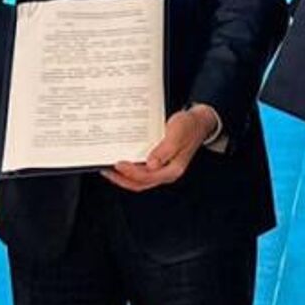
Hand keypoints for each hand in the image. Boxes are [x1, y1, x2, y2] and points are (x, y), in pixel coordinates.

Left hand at [101, 105, 219, 192]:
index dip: (131, 173)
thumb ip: (165, 150)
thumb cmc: (189, 126)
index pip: (148, 177)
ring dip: (123, 176)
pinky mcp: (158, 162)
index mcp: (172, 169)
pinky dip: (129, 168)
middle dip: (122, 179)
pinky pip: (141, 170)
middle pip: (140, 183)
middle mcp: (166, 172)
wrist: (198, 121)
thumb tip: (151, 164)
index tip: (118, 164)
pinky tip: (121, 161)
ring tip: (109, 168)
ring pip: (139, 179)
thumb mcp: (177, 134)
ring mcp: (161, 168)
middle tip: (106, 170)